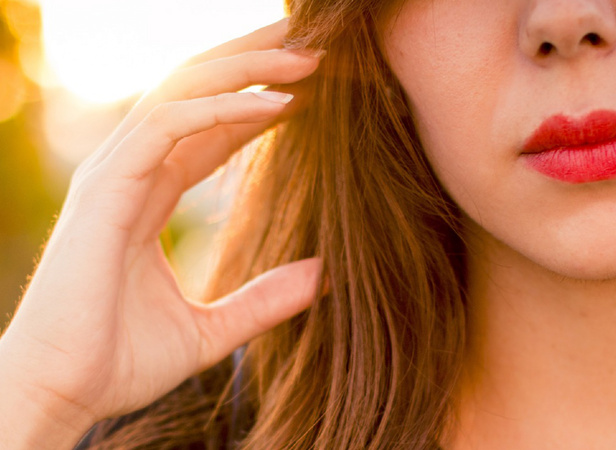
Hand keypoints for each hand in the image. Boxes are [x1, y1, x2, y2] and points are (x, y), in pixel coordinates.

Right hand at [0, 18, 322, 439]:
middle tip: (311, 43)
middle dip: (252, 61)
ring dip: (248, 69)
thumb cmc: (119, 363)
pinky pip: (170, 125)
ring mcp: (115, 173)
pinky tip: (277, 106)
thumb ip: (264, 300)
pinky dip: (224, 109)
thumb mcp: (211, 329)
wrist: (63, 395)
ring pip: (184, 92)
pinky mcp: (106, 187)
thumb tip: (322, 275)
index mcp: (148, 193)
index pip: (207, 127)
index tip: (309, 89)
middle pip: (196, 93)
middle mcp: (131, 171)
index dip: (255, 102)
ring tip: (308, 59)